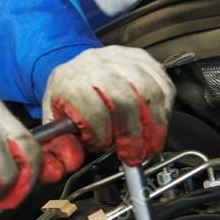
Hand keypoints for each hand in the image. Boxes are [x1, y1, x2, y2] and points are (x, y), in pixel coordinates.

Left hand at [42, 45, 174, 164]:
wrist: (76, 67)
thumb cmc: (68, 93)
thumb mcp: (54, 116)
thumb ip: (60, 142)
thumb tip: (71, 161)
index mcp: (71, 81)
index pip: (92, 110)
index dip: (101, 135)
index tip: (101, 147)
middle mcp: (96, 66)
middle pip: (124, 100)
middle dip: (132, 135)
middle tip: (134, 155)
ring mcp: (121, 59)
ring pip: (148, 91)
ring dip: (154, 124)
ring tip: (151, 144)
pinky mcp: (141, 58)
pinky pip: (163, 83)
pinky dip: (165, 108)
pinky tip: (158, 123)